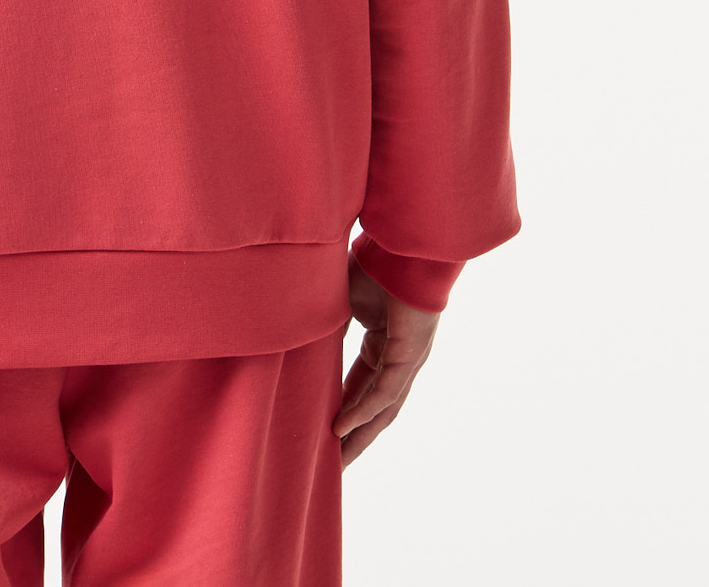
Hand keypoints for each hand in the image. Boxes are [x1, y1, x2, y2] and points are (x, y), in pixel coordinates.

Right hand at [333, 249, 440, 466]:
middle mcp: (399, 356)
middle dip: (354, 438)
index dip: (344, 411)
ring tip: (339, 461)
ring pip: (383, 408)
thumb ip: (327, 323)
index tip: (325, 434)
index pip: (362, 387)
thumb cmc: (374, 262)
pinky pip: (385, 391)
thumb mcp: (341, 300)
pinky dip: (364, 411)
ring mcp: (407, 358)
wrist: (402, 243)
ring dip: (361, 436)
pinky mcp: (410, 353)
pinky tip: (342, 428)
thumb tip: (298, 335)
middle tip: (334, 465)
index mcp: (384, 342)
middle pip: (375, 408)